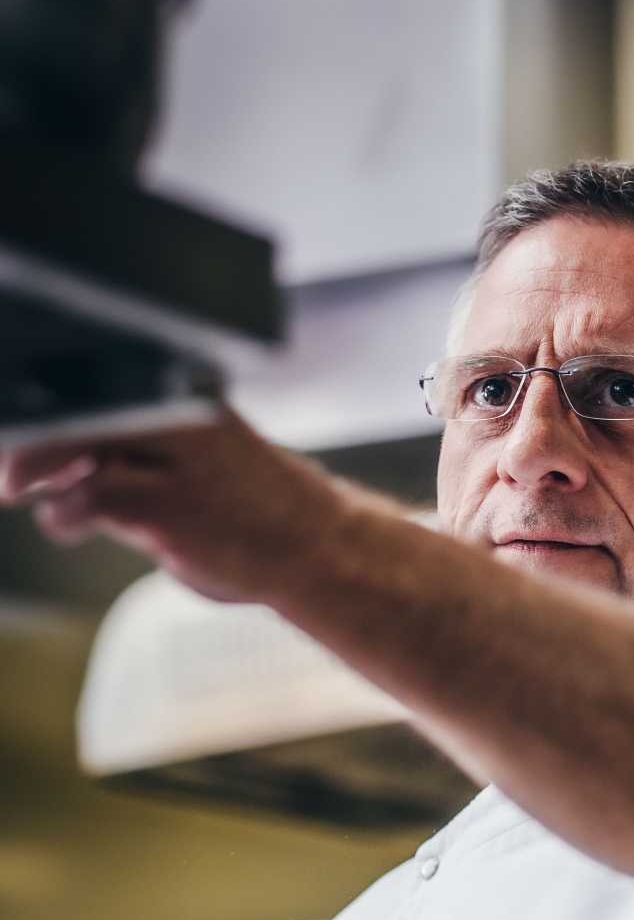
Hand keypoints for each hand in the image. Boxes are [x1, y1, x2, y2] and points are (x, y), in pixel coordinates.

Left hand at [0, 407, 356, 606]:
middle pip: (78, 401)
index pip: (101, 373)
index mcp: (187, 389)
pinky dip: (61, 513)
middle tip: (15, 465)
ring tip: (33, 490)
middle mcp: (181, 412)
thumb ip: (138, 442)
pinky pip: (85, 499)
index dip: (54, 394)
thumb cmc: (254, 503)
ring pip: (71, 443)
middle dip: (32, 435)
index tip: (24, 416)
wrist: (317, 546)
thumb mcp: (200, 450)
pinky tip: (66, 521)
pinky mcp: (168, 508)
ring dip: (37, 471)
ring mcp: (175, 460)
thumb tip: (58, 448)